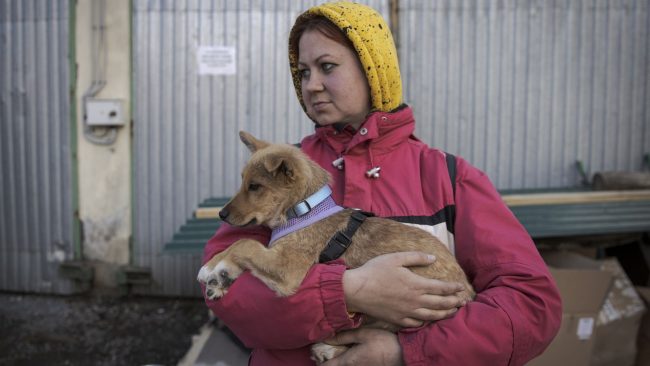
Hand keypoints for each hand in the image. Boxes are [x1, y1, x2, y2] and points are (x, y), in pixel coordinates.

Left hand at [322, 328, 402, 365]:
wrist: (404, 355)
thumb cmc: (384, 343)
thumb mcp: (363, 334)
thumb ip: (344, 336)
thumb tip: (327, 337)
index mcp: (348, 362)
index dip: (318, 360)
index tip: (315, 352)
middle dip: (327, 361)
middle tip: (324, 352)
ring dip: (337, 362)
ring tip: (336, 352)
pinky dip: (347, 362)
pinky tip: (351, 354)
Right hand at [343, 252, 465, 326]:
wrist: (356, 290)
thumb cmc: (374, 271)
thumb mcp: (395, 258)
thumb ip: (416, 257)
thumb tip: (433, 257)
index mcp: (416, 285)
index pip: (441, 288)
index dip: (453, 288)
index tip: (461, 287)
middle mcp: (415, 301)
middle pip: (440, 304)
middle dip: (454, 302)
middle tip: (463, 301)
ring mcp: (406, 312)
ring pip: (431, 316)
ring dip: (445, 314)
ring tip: (452, 312)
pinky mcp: (397, 319)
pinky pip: (416, 324)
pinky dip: (426, 323)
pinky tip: (429, 321)